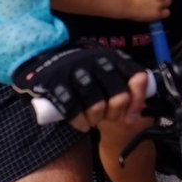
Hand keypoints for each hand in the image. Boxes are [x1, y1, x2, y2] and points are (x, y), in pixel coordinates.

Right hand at [13, 46, 145, 131]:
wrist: (43, 57)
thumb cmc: (81, 71)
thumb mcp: (104, 70)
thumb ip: (124, 85)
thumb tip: (136, 111)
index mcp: (112, 57)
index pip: (137, 77)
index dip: (138, 99)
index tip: (131, 115)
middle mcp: (96, 62)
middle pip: (119, 97)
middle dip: (115, 113)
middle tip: (107, 116)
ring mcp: (75, 72)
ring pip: (97, 106)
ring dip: (97, 119)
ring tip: (93, 120)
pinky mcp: (56, 84)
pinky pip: (73, 110)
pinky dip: (80, 122)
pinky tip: (82, 125)